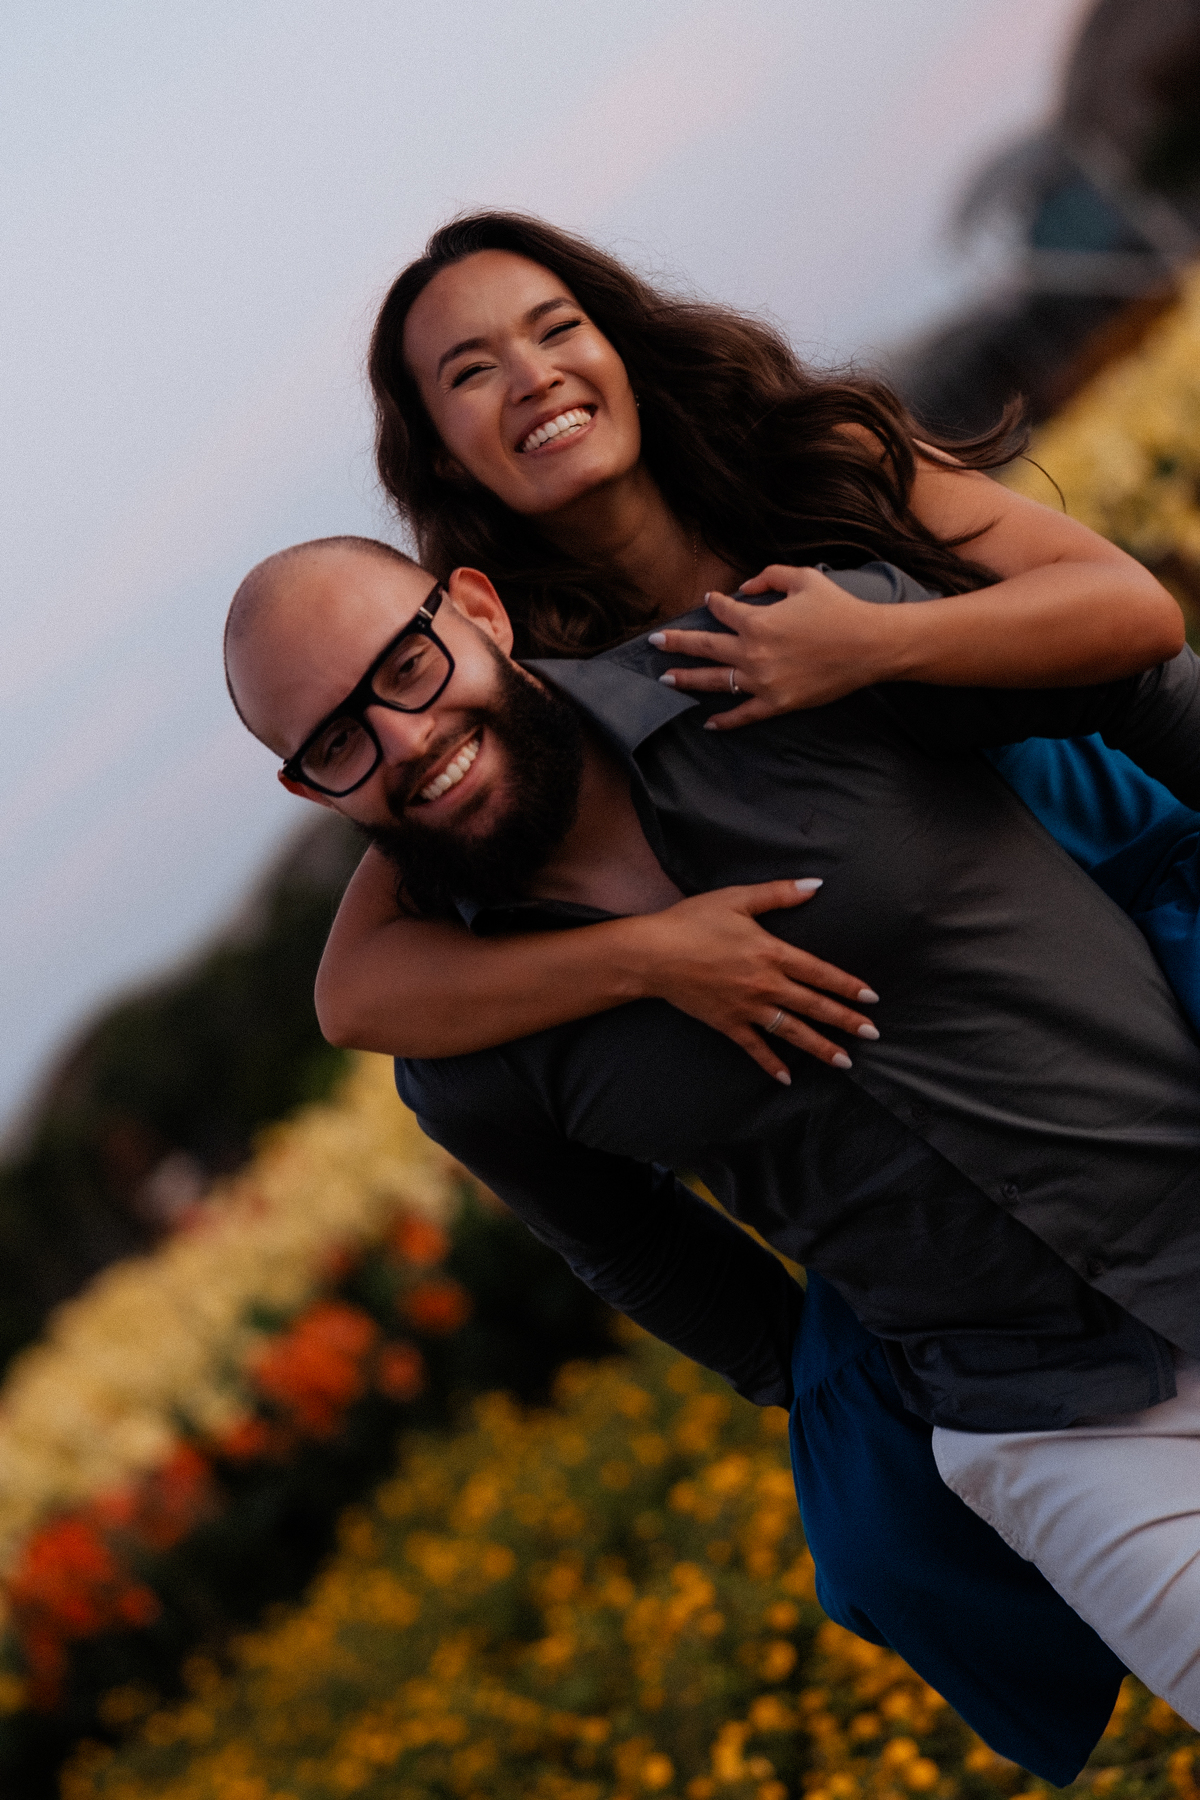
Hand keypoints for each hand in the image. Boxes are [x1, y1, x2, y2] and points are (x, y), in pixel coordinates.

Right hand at [631, 879, 878, 1083]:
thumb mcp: (737, 898)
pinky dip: (771, 1063)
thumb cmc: (692, 921)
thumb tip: (815, 884)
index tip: (871, 998)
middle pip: (814, 1006)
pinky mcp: (726, 1023)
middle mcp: (765, 985)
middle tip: (873, 1034)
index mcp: (771, 953)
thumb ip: (779, 894)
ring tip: (845, 1061)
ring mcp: (746, 1008)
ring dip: (820, 1048)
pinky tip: (786, 1078)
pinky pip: (755, 1047)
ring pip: (792, 1031)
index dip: (847, 986)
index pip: (819, 972)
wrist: (652, 954)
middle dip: (846, 1021)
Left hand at [649, 564, 899, 727]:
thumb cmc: (839, 609)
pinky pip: (743, 715)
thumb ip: (769, 576)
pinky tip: (708, 722)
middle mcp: (754, 652)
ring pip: (715, 682)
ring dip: (687, 680)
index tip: (708, 601)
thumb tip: (743, 587)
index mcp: (758, 621)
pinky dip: (724, 721)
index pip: (722, 612)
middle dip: (676, 643)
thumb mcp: (804, 578)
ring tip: (664, 679)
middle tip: (653, 642)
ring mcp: (763, 682)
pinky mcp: (777, 704)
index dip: (714, 604)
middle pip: (705, 647)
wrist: (869, 646)